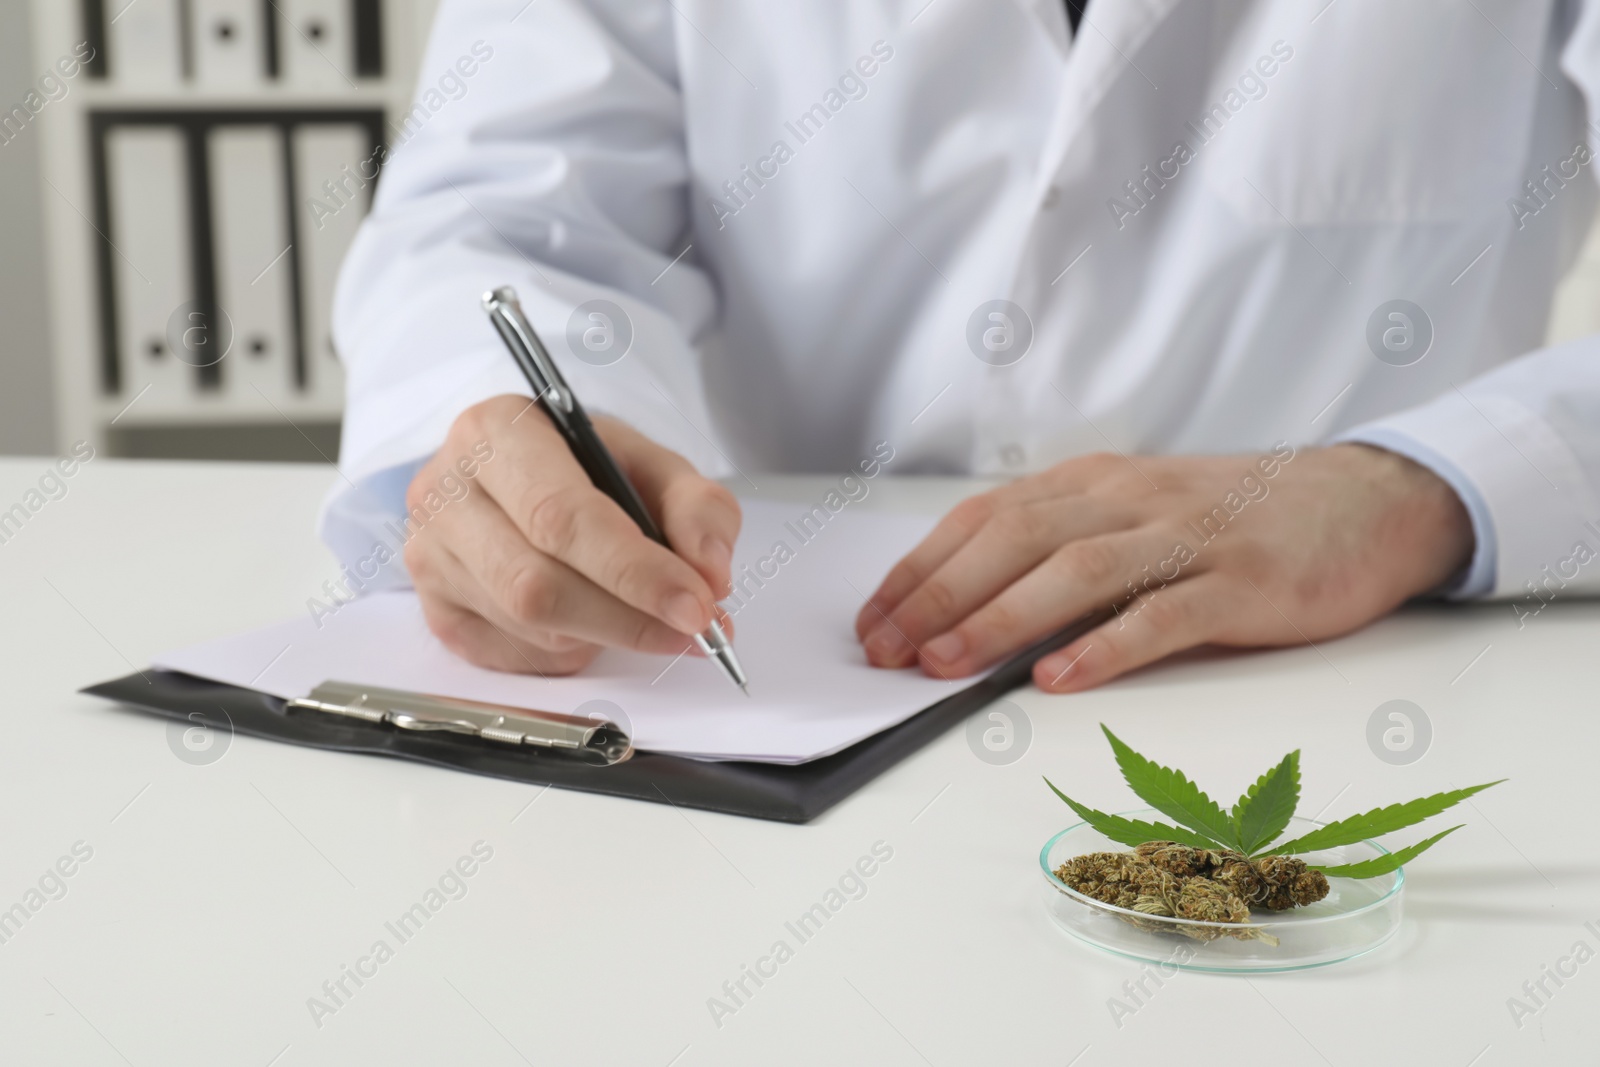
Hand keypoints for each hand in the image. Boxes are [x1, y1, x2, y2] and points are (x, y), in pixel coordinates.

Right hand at [404, 395, 738, 673]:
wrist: (523, 478)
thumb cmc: (585, 468)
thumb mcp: (651, 465)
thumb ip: (697, 508)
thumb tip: (709, 571)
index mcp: (497, 432)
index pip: (561, 517)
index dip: (635, 571)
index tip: (696, 603)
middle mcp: (446, 490)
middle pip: (537, 584)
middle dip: (628, 617)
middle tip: (693, 627)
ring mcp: (429, 554)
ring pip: (527, 625)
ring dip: (604, 634)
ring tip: (643, 614)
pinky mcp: (434, 607)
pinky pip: (512, 653)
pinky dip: (569, 648)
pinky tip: (589, 620)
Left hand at [854, 444, 1473, 691]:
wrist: (1364, 500)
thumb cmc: (1231, 518)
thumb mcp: (1134, 512)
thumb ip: (1063, 544)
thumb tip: (967, 603)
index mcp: (1092, 483)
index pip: (983, 519)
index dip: (920, 570)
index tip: (872, 620)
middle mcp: (1128, 499)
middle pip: (1013, 540)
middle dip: (938, 597)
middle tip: (885, 651)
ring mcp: (1186, 538)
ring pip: (1076, 572)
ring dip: (1000, 619)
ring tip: (946, 666)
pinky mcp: (1241, 582)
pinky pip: (1163, 614)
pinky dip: (1106, 646)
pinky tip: (1060, 678)